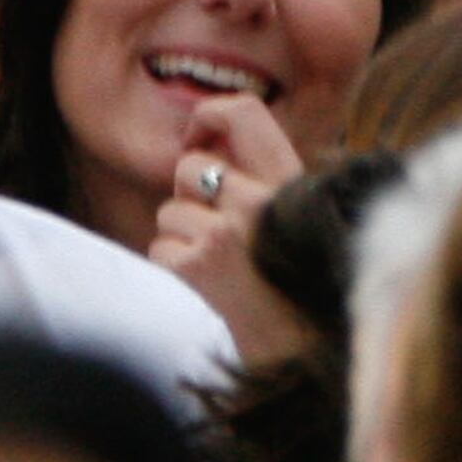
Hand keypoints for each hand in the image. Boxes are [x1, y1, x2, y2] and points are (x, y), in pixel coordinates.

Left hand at [147, 92, 312, 368]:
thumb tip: (200, 144)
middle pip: (188, 167)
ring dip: (182, 238)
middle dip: (189, 197)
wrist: (301, 350)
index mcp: (290, 179)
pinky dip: (174, 268)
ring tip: (220, 265)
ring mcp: (227, 233)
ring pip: (168, 211)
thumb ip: (257, 176)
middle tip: (219, 233)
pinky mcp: (198, 266)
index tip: (198, 138)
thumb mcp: (295, 213)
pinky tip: (208, 286)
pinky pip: (160, 248)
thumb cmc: (294, 280)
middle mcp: (260, 199)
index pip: (243, 111)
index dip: (208, 116)